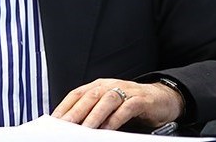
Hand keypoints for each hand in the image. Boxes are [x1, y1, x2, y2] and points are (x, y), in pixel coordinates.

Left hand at [51, 78, 183, 129]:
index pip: (77, 93)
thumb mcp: (108, 107)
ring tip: (86, 129)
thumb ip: (92, 112)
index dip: (65, 105)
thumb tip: (72, 125)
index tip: (54, 120)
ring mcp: (126, 91)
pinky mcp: (141, 100)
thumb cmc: (130, 103)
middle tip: (66, 125)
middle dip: (76, 111)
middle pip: (90, 96)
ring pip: (107, 100)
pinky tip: (109, 128)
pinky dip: (117, 117)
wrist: (161, 99)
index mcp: (99, 86)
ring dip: (95, 114)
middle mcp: (111, 85)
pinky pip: (127, 107)